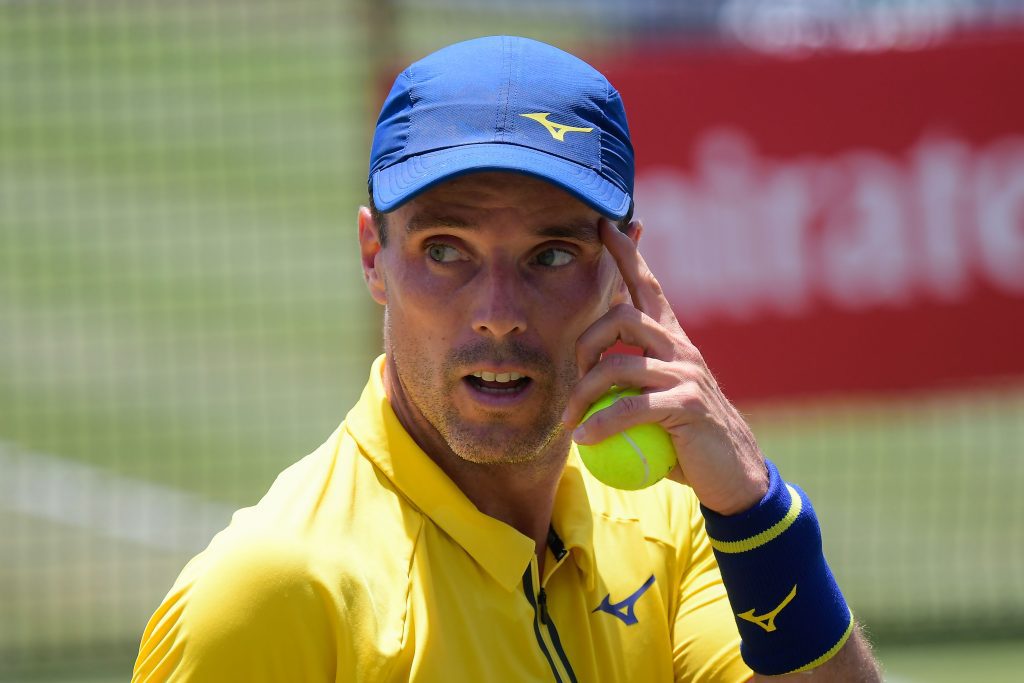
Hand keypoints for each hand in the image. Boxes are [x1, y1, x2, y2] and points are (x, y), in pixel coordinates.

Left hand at [562, 219, 768, 514]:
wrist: (734, 475)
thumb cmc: (687, 442)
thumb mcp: (656, 407)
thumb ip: (629, 390)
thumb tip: (583, 389)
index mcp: (673, 342)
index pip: (647, 287)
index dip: (626, 254)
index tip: (606, 224)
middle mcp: (680, 349)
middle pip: (622, 317)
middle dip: (587, 342)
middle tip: (576, 378)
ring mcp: (686, 373)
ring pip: (619, 363)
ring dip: (585, 393)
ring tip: (570, 422)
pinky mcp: (687, 404)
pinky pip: (631, 406)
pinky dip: (601, 423)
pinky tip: (585, 438)